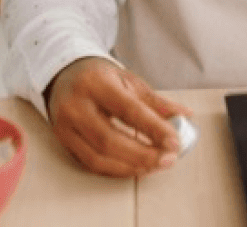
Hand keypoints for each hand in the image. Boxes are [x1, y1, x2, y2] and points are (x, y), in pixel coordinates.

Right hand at [44, 56, 192, 177]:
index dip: (153, 128)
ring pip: (98, 158)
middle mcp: (76, 106)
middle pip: (109, 140)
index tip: (174, 141)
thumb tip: (183, 115)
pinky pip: (91, 164)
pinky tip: (135, 168)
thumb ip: (155, 101)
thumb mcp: (129, 80)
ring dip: (131, 167)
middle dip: (143, 154)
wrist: (66, 76)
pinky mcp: (64, 142)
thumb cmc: (100, 77)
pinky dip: (116, 170)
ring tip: (155, 165)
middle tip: (167, 158)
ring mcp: (66, 126)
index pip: (128, 110)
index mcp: (96, 83)